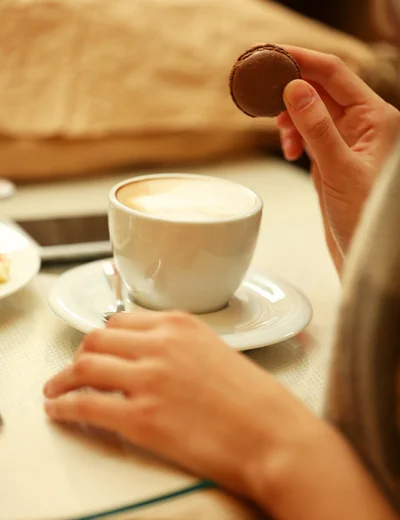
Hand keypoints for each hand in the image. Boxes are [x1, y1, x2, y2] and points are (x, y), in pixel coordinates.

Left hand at [44, 311, 321, 502]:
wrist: (272, 434)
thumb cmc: (254, 399)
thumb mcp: (216, 352)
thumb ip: (179, 347)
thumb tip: (150, 359)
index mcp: (179, 324)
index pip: (121, 321)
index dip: (102, 338)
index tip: (95, 349)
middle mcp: (159, 344)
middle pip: (95, 339)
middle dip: (79, 355)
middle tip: (72, 371)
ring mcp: (147, 378)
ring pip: (83, 366)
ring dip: (62, 379)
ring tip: (55, 391)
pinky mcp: (140, 417)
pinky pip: (85, 405)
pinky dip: (64, 407)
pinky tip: (59, 411)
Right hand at [276, 47, 399, 271]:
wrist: (364, 254)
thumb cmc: (365, 218)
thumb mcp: (339, 171)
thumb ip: (317, 128)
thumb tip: (295, 88)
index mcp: (376, 118)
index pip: (335, 74)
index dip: (301, 59)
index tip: (270, 53)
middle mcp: (364, 123)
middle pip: (321, 87)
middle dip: (290, 87)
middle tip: (260, 87)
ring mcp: (348, 139)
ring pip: (312, 109)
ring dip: (290, 115)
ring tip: (282, 136)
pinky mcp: (333, 156)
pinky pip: (309, 130)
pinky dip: (293, 134)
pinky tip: (290, 150)